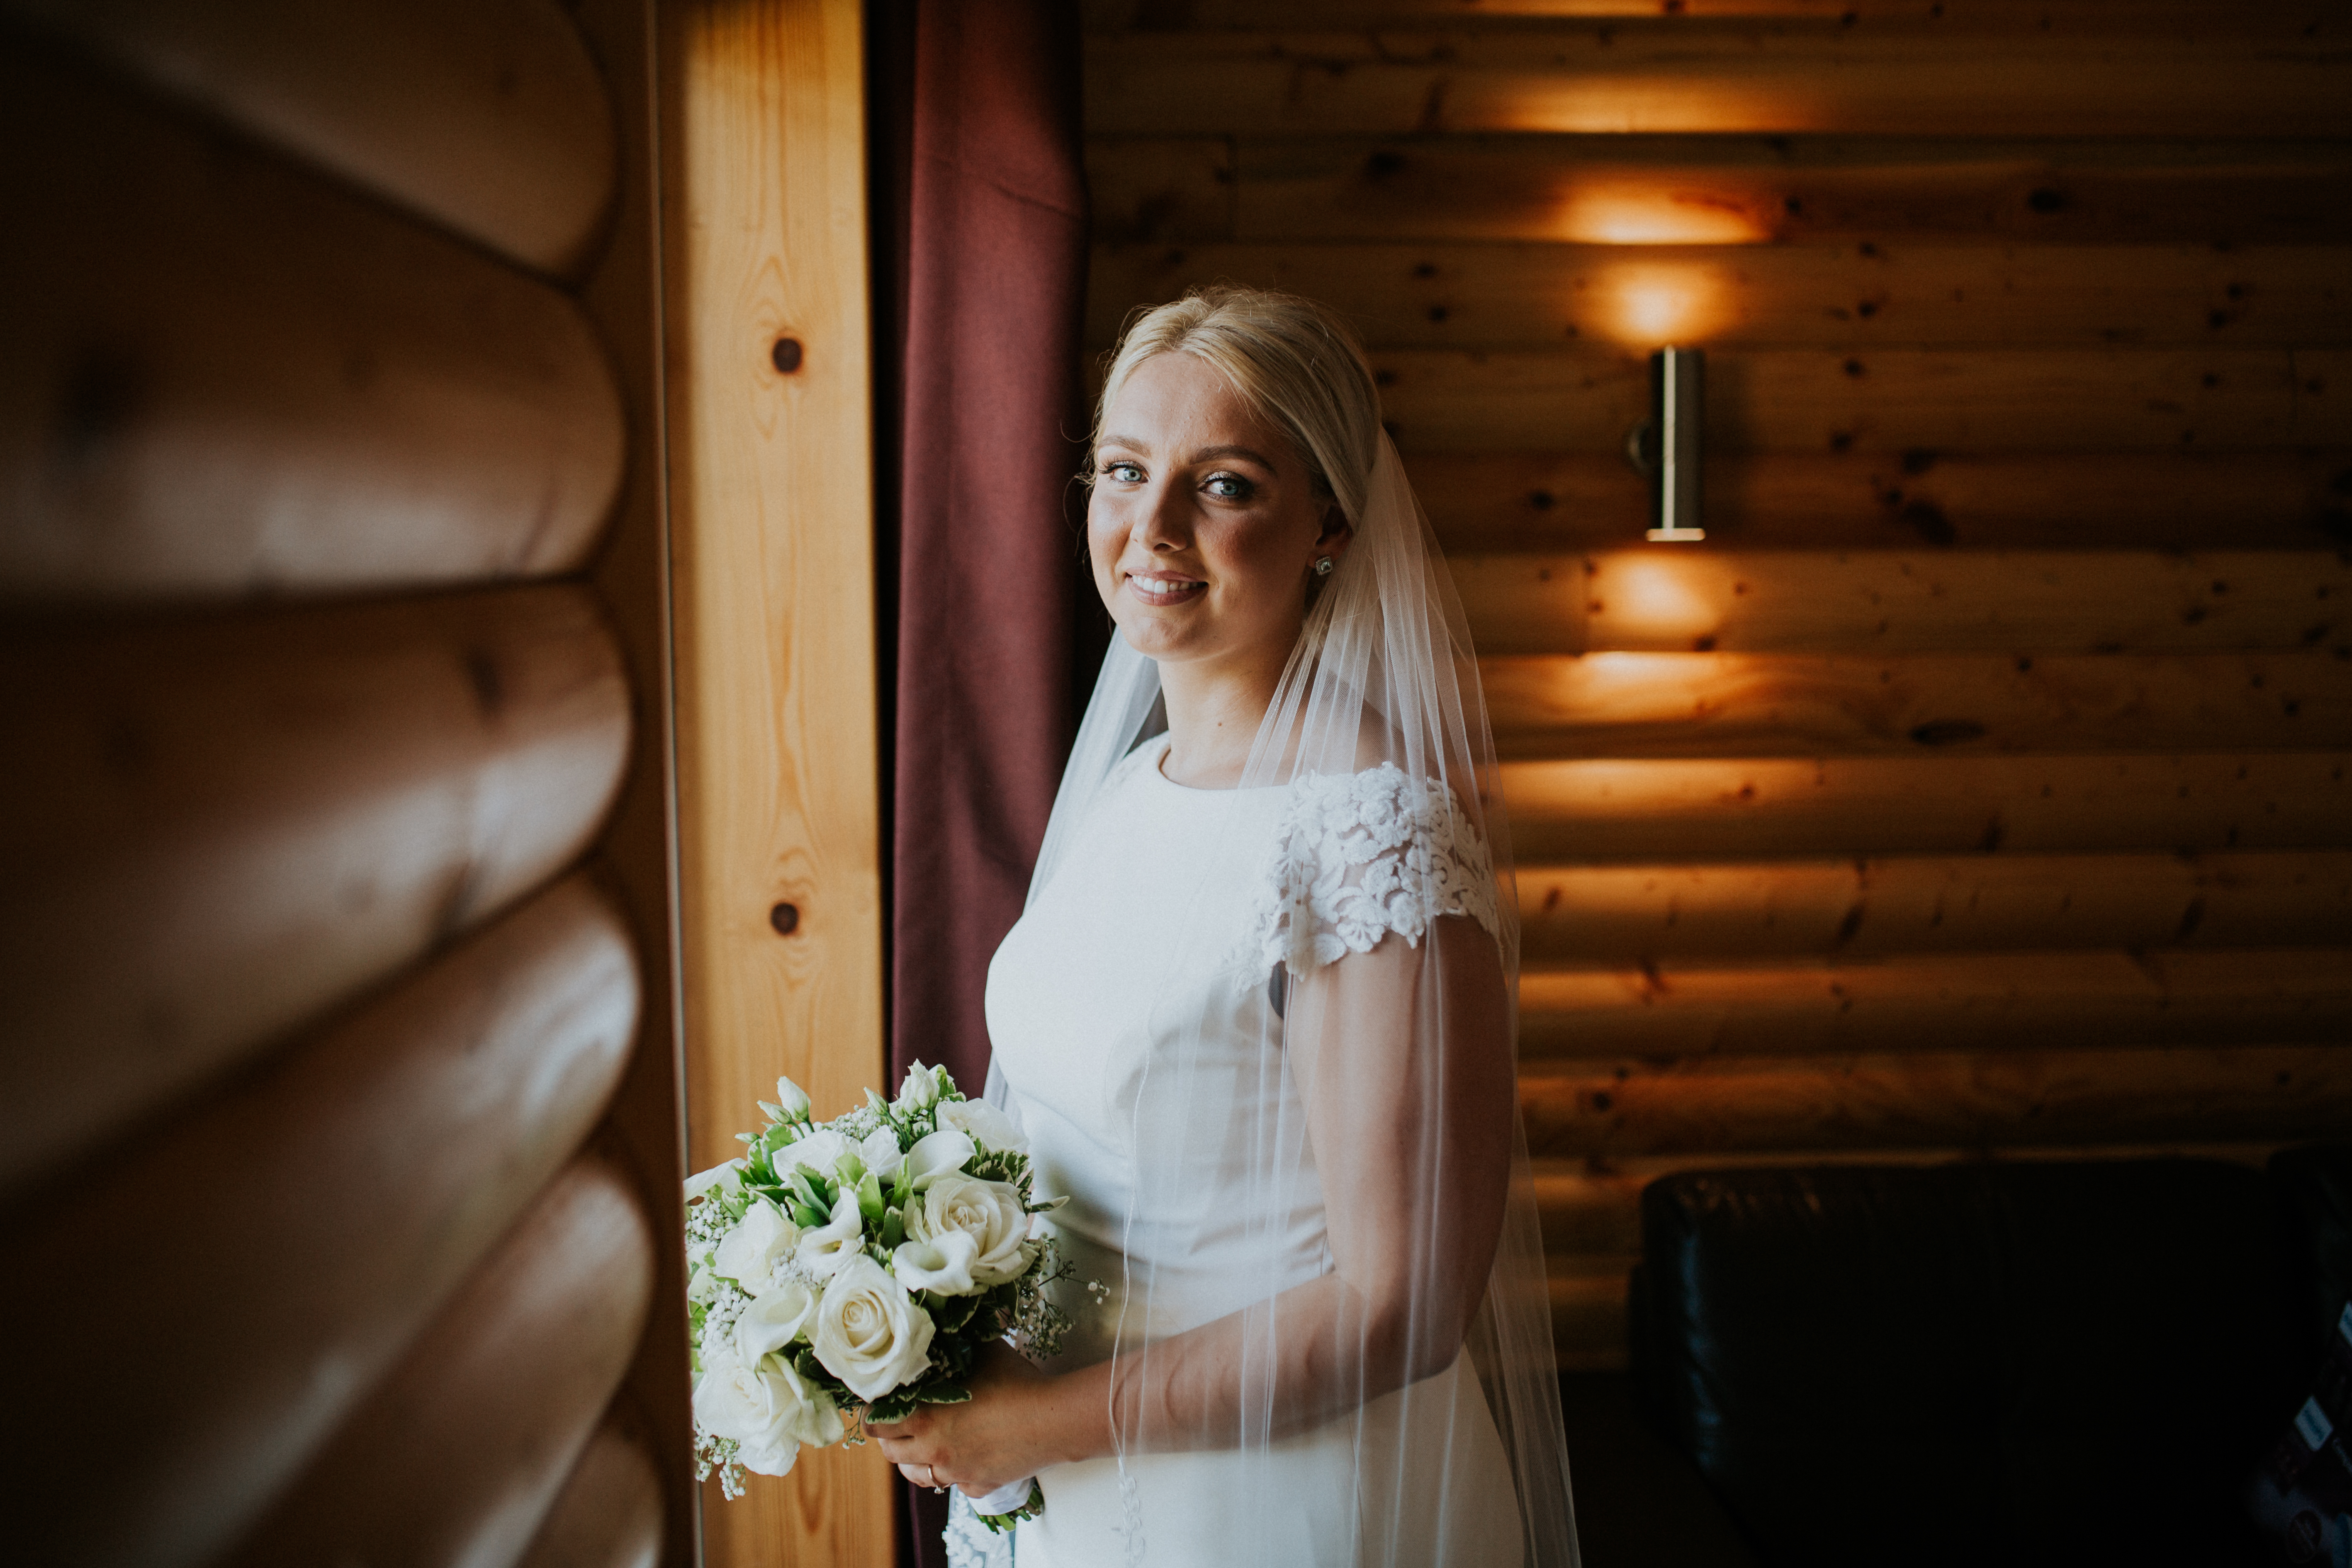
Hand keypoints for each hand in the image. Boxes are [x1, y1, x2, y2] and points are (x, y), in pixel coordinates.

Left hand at [868, 1343, 1071, 1497]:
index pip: (875, 1426)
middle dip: (890, 1436)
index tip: (880, 1402)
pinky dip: (953, 1472)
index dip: (872, 1414)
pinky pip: (954, 1484)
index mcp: (925, 1419)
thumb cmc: (1016, 1382)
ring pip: (917, 1475)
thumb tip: (942, 1322)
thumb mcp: (982, 1352)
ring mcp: (956, 1473)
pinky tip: (964, 1455)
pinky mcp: (979, 1487)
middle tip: (901, 1419)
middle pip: (890, 1453)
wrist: (1054, 1420)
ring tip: (925, 1441)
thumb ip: (956, 1342)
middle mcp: (934, 1451)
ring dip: (914, 1459)